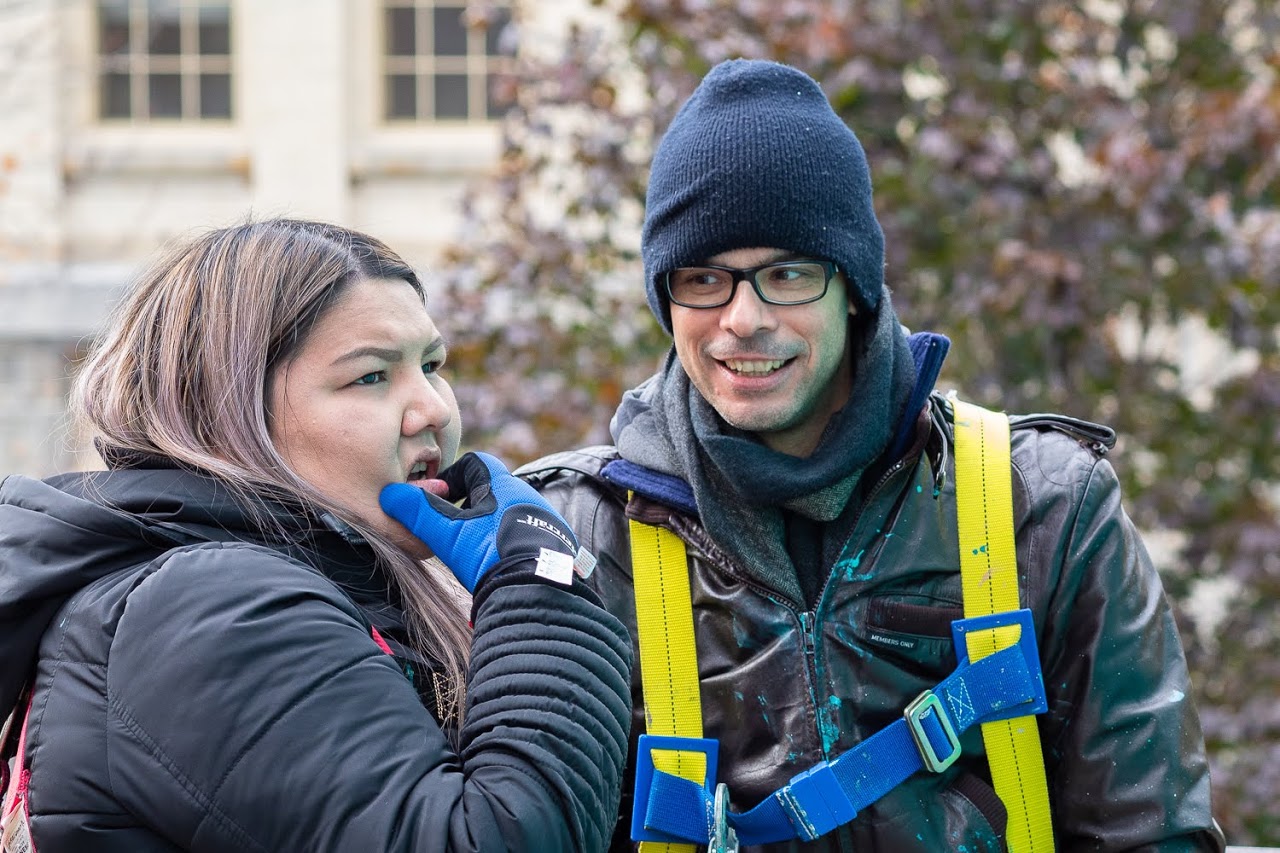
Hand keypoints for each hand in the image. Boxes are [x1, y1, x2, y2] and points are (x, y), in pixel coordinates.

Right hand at [380, 451, 578, 592]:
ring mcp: (546, 520)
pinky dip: (510, 542)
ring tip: (474, 549)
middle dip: (469, 505)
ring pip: (510, 513)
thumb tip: (389, 494)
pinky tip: (499, 563)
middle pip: (492, 489)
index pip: (474, 463)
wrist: (536, 592)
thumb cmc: (487, 555)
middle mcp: (528, 496)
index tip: (438, 501)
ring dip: (490, 525)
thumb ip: (416, 511)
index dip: (451, 477)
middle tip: (452, 529)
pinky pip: (528, 533)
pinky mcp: (557, 544)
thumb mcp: (445, 533)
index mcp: (503, 485)